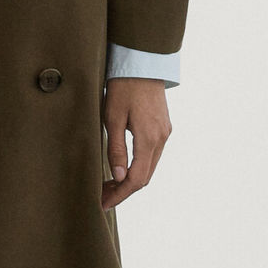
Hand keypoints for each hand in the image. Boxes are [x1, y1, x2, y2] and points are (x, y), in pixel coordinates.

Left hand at [100, 76, 171, 207]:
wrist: (142, 63)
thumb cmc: (122, 87)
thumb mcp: (112, 117)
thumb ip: (116, 148)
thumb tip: (119, 177)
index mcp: (149, 138)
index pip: (137, 179)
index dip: (120, 195)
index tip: (103, 204)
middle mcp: (161, 138)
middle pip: (145, 177)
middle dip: (124, 190)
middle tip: (102, 196)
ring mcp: (165, 133)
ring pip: (150, 167)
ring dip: (131, 179)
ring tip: (109, 184)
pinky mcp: (163, 127)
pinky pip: (152, 155)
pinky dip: (138, 166)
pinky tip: (122, 167)